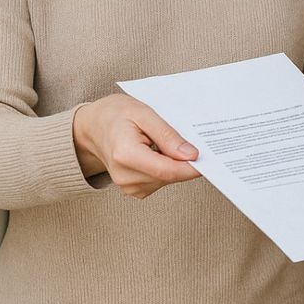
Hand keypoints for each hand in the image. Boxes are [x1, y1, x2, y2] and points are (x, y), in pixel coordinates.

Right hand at [72, 93, 199, 197]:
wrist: (94, 126)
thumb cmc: (117, 115)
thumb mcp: (144, 114)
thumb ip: (168, 135)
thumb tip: (191, 155)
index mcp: (125, 155)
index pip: (167, 170)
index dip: (191, 167)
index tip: (209, 158)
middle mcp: (124, 176)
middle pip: (168, 176)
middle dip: (183, 161)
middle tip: (187, 140)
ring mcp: (126, 186)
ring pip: (166, 180)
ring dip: (172, 164)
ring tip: (161, 142)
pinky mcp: (132, 190)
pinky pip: (159, 181)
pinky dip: (164, 168)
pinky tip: (156, 153)